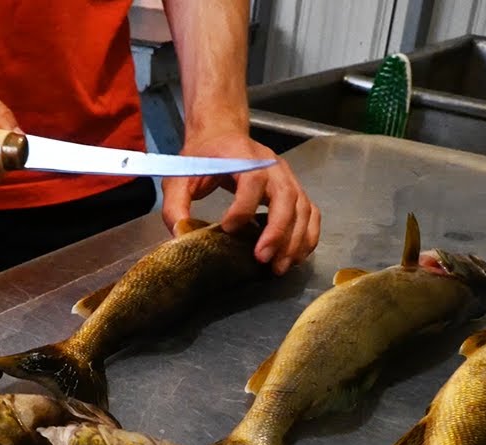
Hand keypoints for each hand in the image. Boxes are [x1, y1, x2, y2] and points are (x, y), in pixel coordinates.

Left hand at [162, 125, 319, 274]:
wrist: (222, 137)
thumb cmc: (202, 157)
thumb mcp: (179, 176)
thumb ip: (175, 205)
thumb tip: (180, 236)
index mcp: (244, 157)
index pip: (252, 181)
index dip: (243, 208)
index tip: (227, 230)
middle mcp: (272, 166)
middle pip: (286, 198)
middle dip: (277, 232)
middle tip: (262, 259)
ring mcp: (288, 178)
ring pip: (303, 209)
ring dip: (295, 240)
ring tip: (279, 267)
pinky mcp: (295, 190)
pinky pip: (310, 213)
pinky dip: (307, 236)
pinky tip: (295, 256)